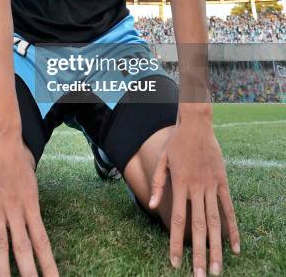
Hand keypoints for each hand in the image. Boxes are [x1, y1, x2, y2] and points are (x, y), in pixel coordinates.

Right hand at [0, 136, 57, 276]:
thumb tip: (31, 230)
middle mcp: (17, 211)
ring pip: (1, 246)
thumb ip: (30, 210)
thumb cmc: (18, 164)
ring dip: (4, 271)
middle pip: (24, 249)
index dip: (48, 264)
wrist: (4, 142)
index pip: (42, 242)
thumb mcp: (31, 187)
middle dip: (29, 273)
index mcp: (32, 208)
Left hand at [149, 120, 239, 275]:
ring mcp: (211, 185)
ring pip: (214, 221)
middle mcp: (196, 188)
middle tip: (199, 276)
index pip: (177, 219)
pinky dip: (233, 228)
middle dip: (198, 253)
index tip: (175, 263)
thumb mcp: (162, 160)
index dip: (175, 242)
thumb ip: (158, 184)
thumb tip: (151, 206)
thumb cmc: (177, 142)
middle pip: (197, 226)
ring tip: (216, 269)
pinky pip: (228, 208)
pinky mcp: (223, 181)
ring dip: (216, 247)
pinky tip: (235, 247)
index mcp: (179, 184)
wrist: (196, 123)